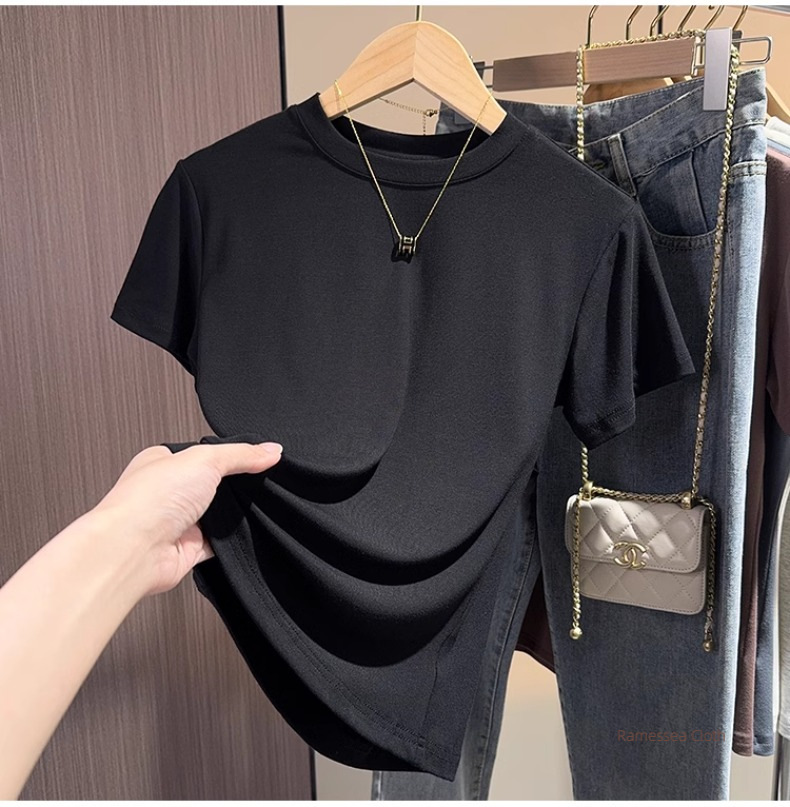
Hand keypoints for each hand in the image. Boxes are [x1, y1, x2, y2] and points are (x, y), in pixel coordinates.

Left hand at [91, 441, 282, 596]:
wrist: (133, 549)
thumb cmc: (148, 500)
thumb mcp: (205, 459)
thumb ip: (242, 454)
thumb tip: (271, 450)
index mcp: (162, 461)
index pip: (203, 453)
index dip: (229, 454)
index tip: (256, 455)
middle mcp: (166, 492)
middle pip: (211, 484)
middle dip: (231, 486)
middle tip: (254, 481)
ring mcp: (175, 521)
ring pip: (215, 514)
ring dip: (230, 514)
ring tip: (245, 507)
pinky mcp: (185, 549)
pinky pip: (217, 543)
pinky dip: (229, 541)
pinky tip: (237, 534)